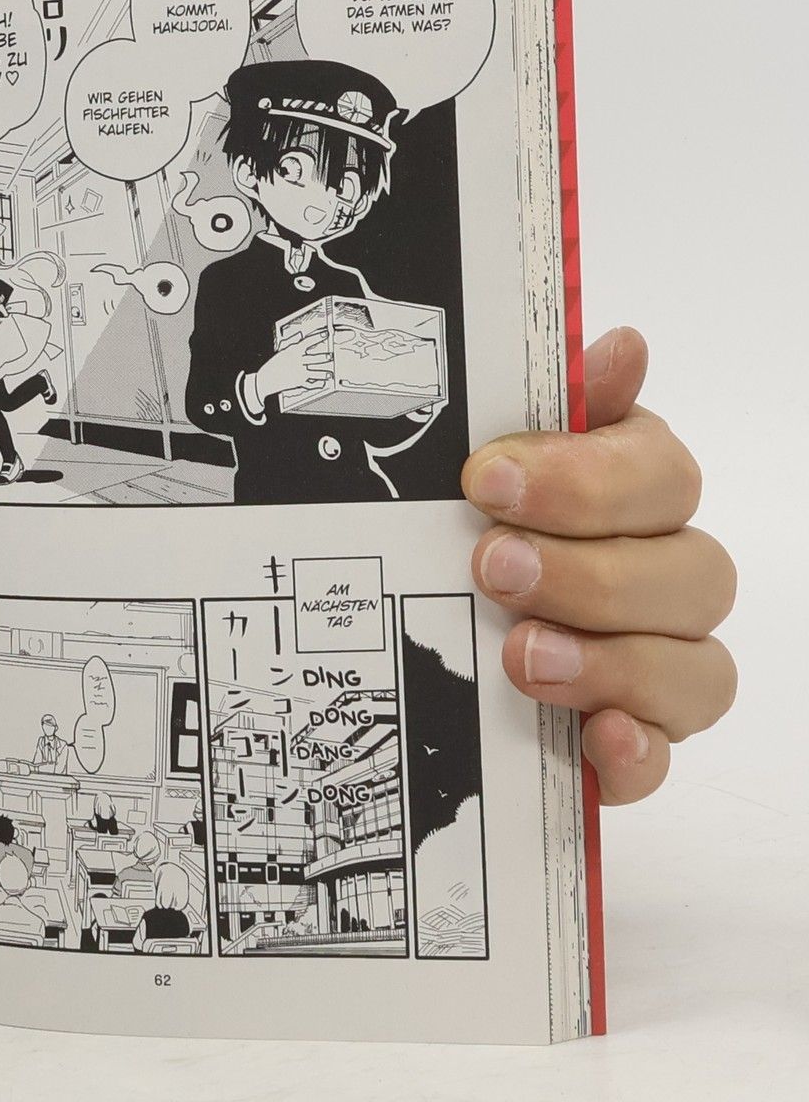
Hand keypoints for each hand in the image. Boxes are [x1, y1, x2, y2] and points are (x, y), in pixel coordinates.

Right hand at [253, 333, 332, 404]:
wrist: (265, 379)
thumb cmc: (272, 365)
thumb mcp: (281, 351)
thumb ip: (291, 343)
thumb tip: (299, 336)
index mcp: (292, 352)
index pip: (308, 341)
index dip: (318, 337)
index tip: (325, 334)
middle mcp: (297, 361)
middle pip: (314, 358)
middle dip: (323, 357)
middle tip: (330, 357)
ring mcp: (299, 372)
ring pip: (316, 372)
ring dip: (324, 373)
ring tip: (329, 374)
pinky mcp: (298, 382)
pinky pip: (310, 384)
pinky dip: (317, 385)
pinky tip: (322, 384)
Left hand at [464, 327, 735, 803]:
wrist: (406, 622)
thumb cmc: (459, 521)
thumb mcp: (480, 457)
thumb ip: (548, 406)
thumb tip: (621, 344)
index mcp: (633, 490)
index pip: (662, 476)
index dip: (583, 481)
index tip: (486, 482)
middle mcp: (664, 573)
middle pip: (690, 574)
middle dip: (589, 574)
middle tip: (493, 568)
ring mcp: (658, 663)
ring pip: (695, 669)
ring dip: (613, 662)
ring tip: (521, 655)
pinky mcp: (629, 741)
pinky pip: (664, 757)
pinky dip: (637, 754)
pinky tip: (598, 740)